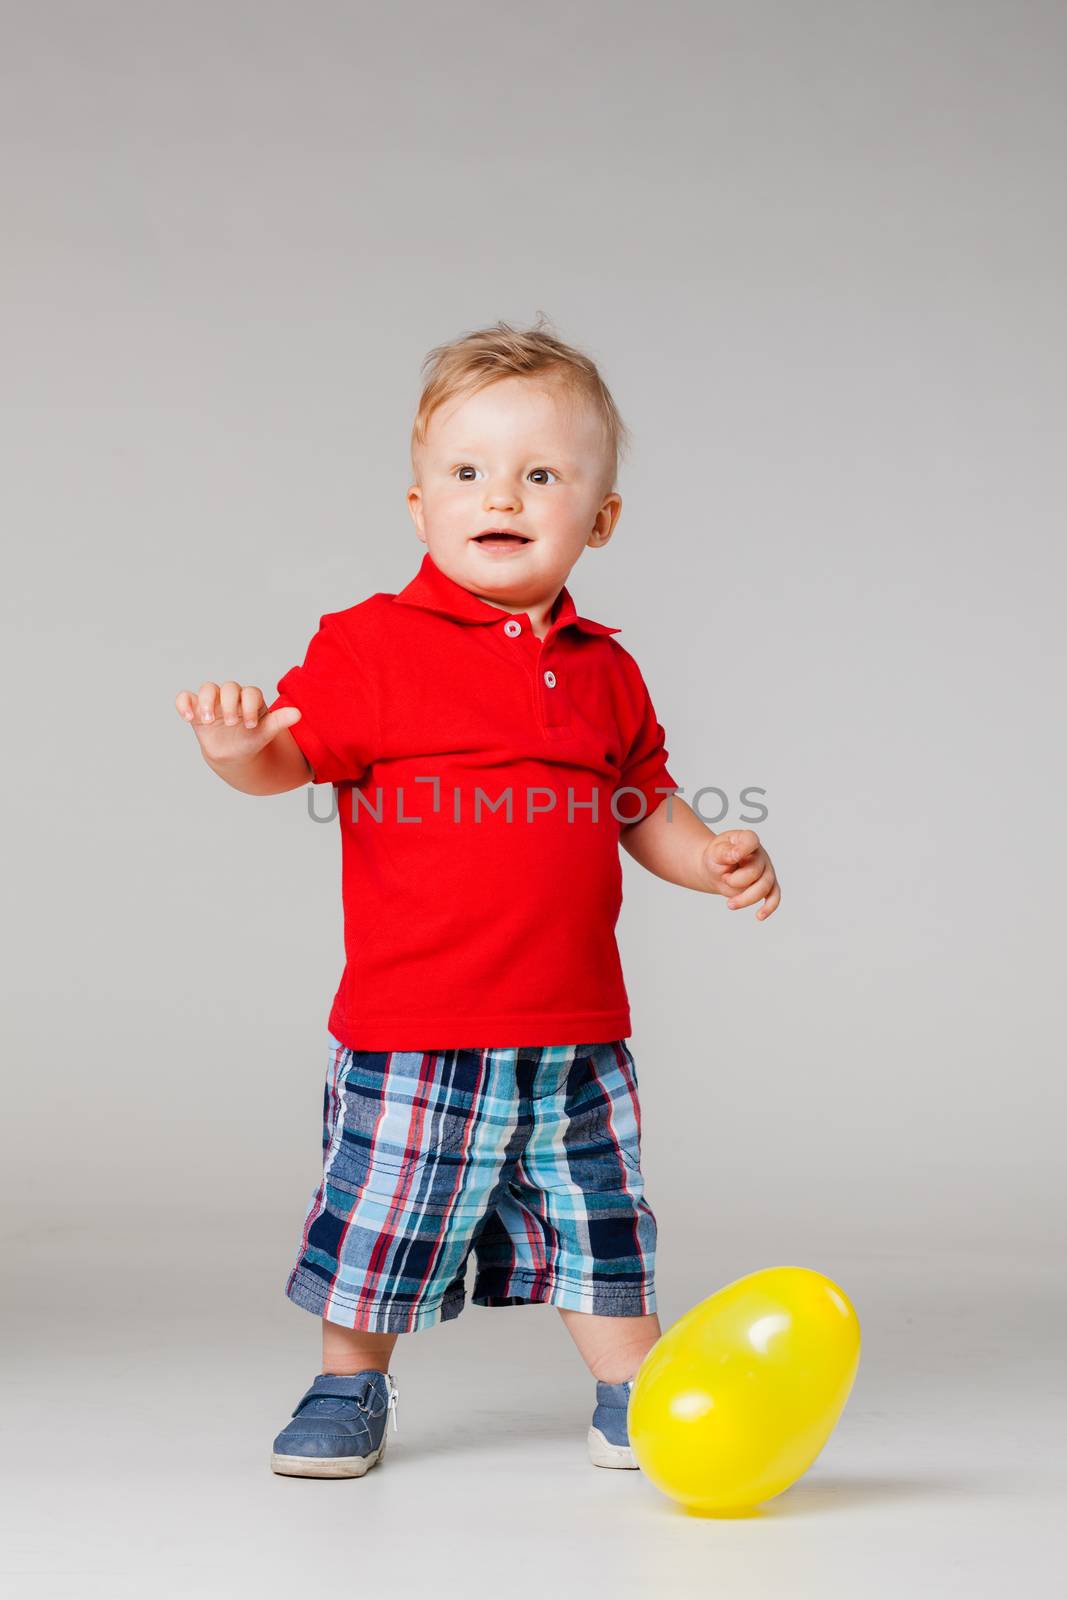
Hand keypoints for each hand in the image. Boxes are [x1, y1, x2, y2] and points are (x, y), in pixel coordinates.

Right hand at [174, 680, 302, 763]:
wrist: (234, 755)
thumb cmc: (252, 740)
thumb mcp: (265, 732)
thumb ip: (279, 721)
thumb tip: (298, 713)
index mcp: (250, 699)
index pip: (250, 692)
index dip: (249, 705)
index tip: (251, 725)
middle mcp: (232, 697)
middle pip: (228, 687)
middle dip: (229, 703)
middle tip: (232, 723)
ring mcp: (213, 702)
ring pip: (207, 688)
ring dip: (206, 701)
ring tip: (207, 720)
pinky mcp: (197, 709)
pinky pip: (186, 698)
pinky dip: (183, 704)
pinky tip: (188, 718)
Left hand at [700, 829, 780, 920]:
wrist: (716, 869)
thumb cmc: (716, 858)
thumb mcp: (714, 852)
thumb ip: (724, 852)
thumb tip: (736, 854)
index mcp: (746, 840)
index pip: (751, 840)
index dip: (743, 849)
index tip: (733, 857)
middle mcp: (760, 855)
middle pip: (756, 871)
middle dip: (736, 880)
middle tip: (724, 878)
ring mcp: (766, 870)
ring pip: (764, 887)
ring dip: (746, 898)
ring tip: (729, 904)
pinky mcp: (768, 885)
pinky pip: (774, 897)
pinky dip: (768, 907)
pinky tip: (759, 916)